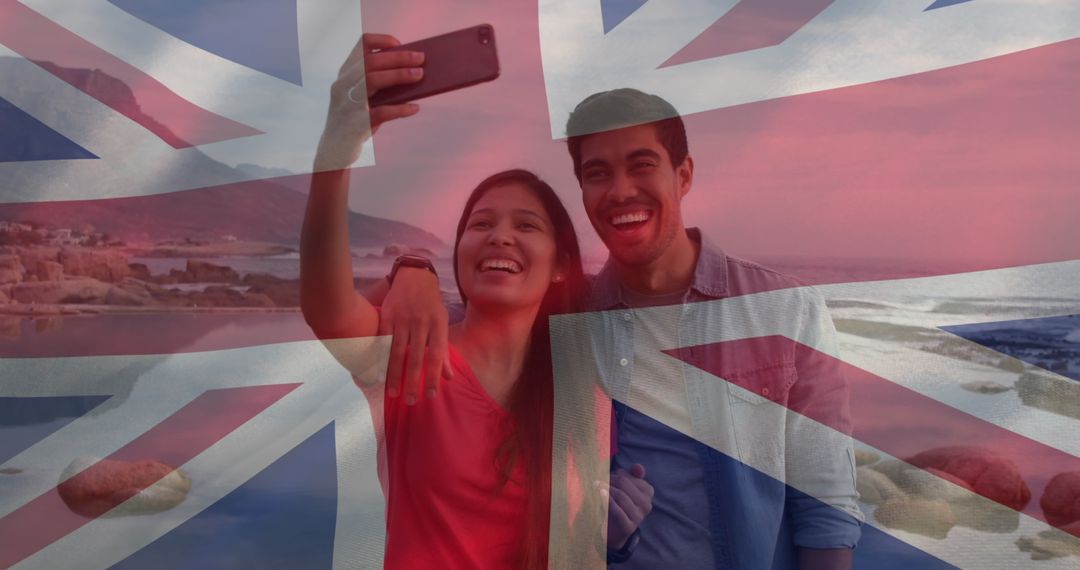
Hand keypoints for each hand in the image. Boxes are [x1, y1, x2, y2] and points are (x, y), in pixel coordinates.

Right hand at [314, 33, 424, 170]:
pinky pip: (381, 112)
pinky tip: (414, 108)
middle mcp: (343, 85)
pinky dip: (400, 109)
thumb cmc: (355, 120)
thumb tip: (411, 72)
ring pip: (372, 80)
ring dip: (399, 75)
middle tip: (421, 59)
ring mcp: (348, 103)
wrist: (334, 151)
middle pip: (371, 61)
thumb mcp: (361, 98)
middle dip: (399, 58)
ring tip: (420, 75)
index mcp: (345, 75)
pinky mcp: (356, 124)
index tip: (400, 45)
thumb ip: (378, 85)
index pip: (360, 45)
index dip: (382, 41)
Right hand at [379, 266, 452, 403]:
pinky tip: (378, 373)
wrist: (414, 275)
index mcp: (438, 325)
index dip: (434, 376)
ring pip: (397, 351)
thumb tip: (449, 377)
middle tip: (410, 401)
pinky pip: (383, 341)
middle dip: (413, 381)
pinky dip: (380, 358)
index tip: (431, 395)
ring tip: (392, 394)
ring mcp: (402, 319)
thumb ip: (444, 351)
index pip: (437, 355)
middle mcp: (421, 322)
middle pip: (416, 357)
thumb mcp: (443, 322)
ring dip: (394, 375)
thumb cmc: (431, 303)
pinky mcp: (386, 316)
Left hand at [605, 464, 653, 549]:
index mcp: (648, 491)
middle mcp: (647, 504)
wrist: (614, 530)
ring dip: (605, 488)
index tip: (607, 476)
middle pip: (624, 484)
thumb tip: (638, 466)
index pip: (629, 477)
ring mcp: (639, 516)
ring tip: (596, 485)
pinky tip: (599, 494)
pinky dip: (607, 501)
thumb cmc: (619, 504)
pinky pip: (618, 511)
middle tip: (598, 480)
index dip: (616, 475)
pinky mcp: (629, 527)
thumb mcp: (625, 488)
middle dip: (609, 480)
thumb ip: (631, 475)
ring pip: (621, 496)